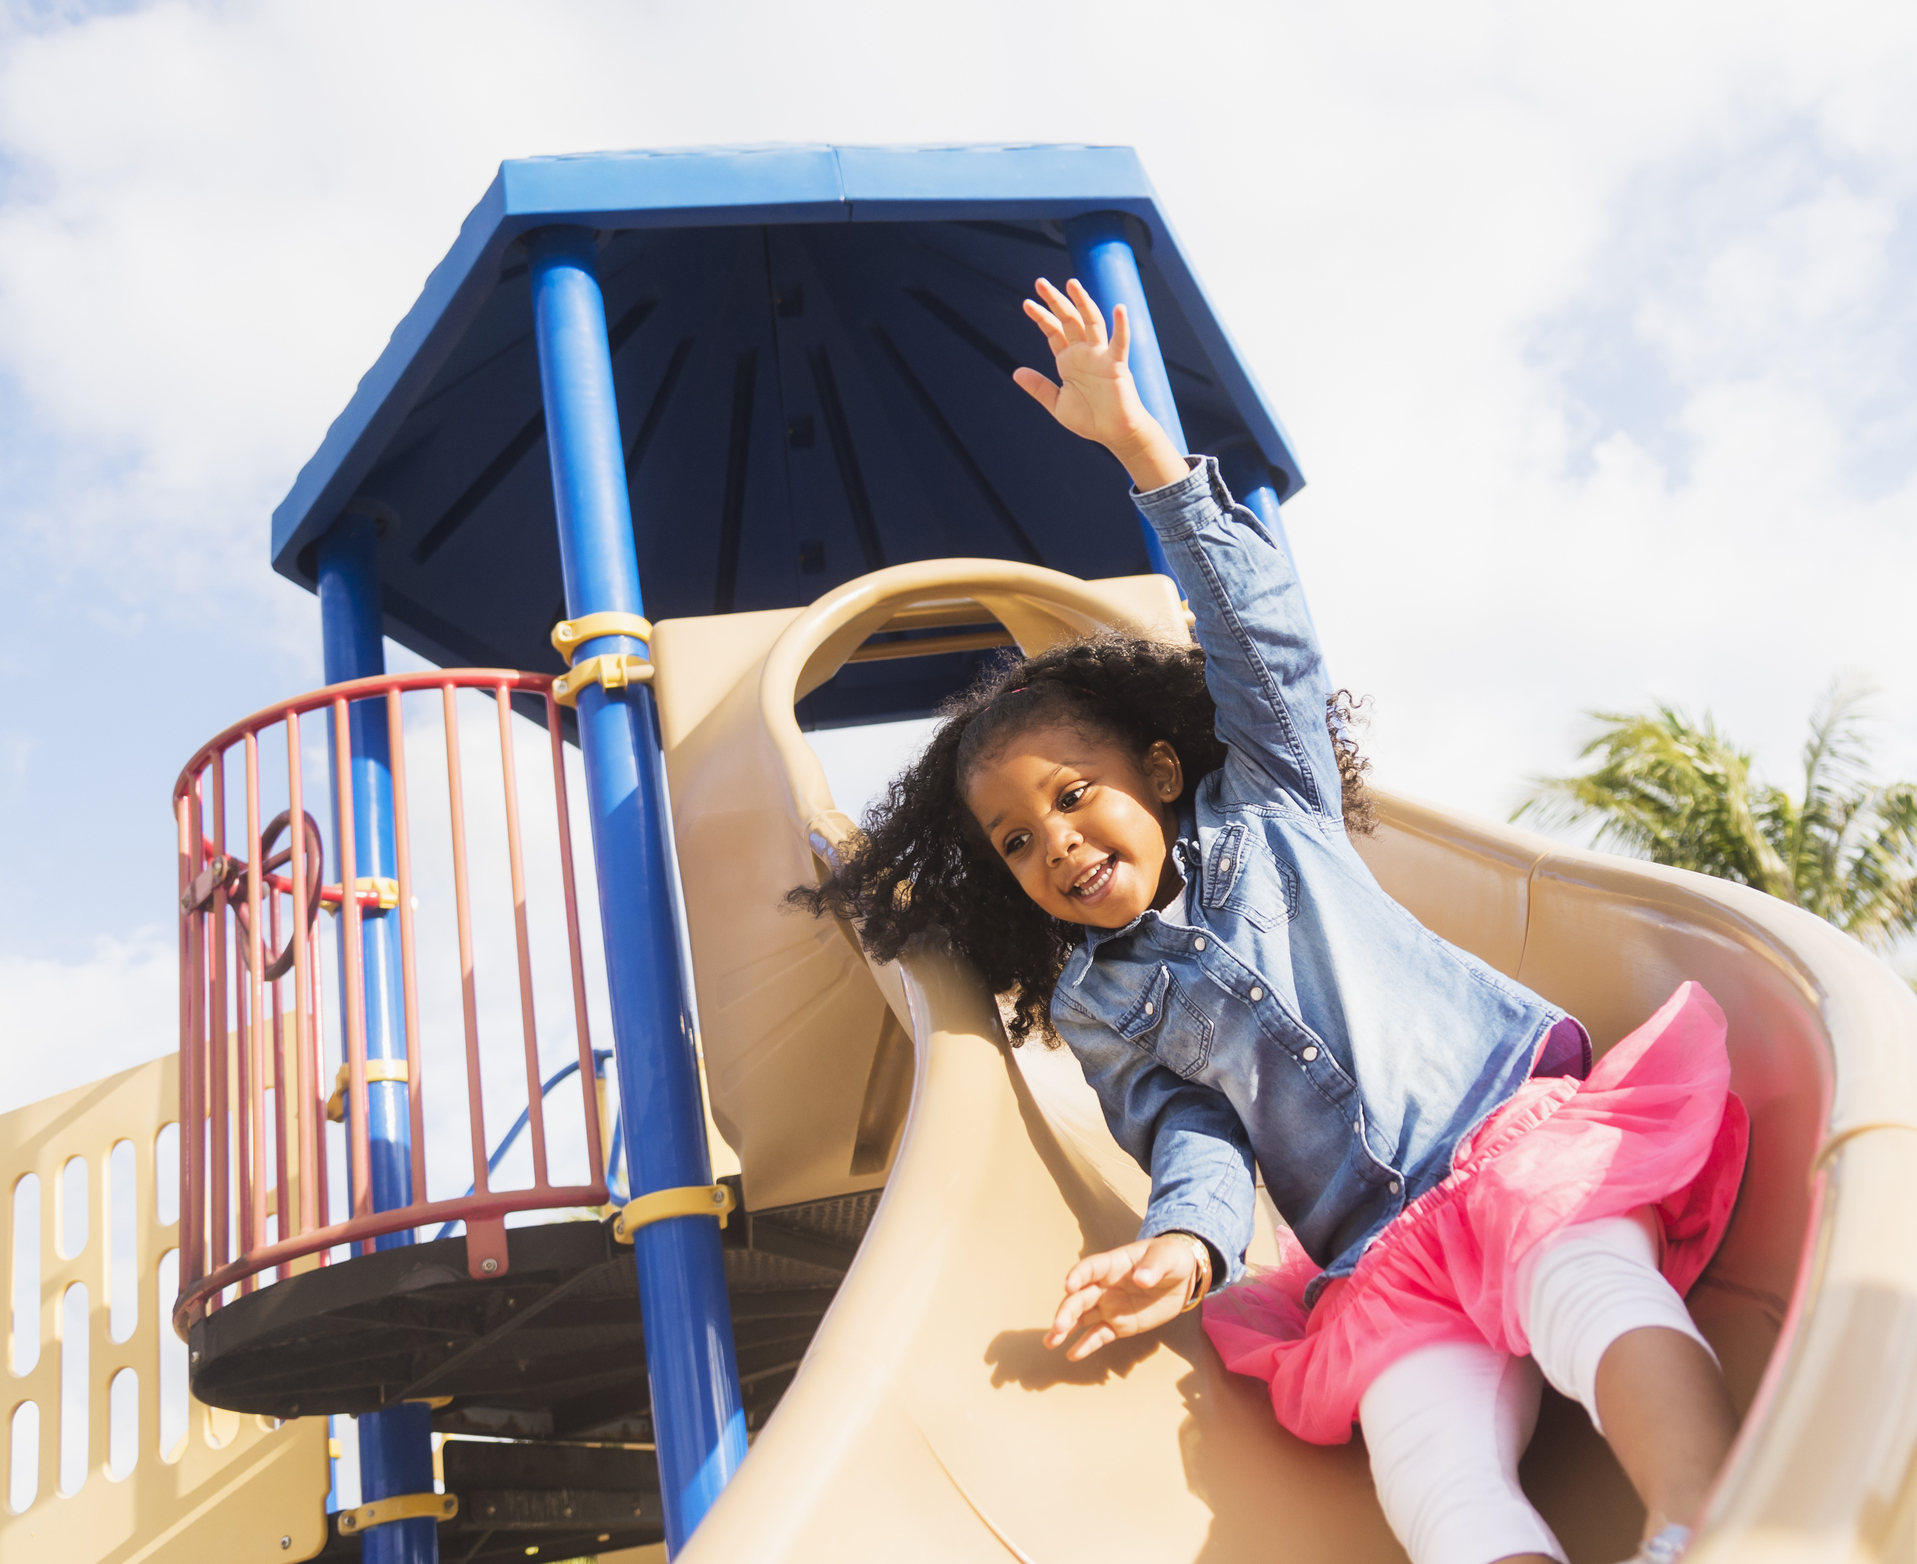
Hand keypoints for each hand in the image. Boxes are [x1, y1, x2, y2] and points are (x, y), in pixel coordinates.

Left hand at [1014, 278, 1188, 491]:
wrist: (1114, 434)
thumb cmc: (1090, 419)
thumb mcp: (1057, 404)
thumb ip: (1039, 388)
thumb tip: (1016, 372)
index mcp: (1069, 360)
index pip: (1053, 331)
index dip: (1041, 317)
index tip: (1026, 303)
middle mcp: (1084, 353)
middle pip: (1069, 320)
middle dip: (1055, 301)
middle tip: (1040, 282)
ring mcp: (1101, 356)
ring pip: (1092, 323)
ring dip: (1083, 303)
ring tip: (1072, 284)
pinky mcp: (1117, 366)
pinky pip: (1120, 342)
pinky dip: (1121, 325)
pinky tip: (1119, 308)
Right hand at [1043, 1234, 1196, 1361]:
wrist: (1183, 1278)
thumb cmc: (1171, 1258)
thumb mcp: (1167, 1257)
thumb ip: (1154, 1267)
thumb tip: (1142, 1279)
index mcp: (1113, 1265)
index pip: (1090, 1268)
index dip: (1078, 1276)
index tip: (1069, 1286)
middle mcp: (1105, 1286)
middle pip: (1080, 1297)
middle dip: (1067, 1311)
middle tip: (1057, 1327)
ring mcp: (1110, 1307)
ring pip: (1082, 1318)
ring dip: (1065, 1328)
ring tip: (1050, 1342)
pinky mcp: (1119, 1325)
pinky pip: (1099, 1335)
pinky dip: (1086, 1345)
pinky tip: (1072, 1355)